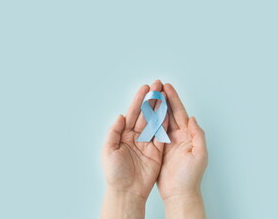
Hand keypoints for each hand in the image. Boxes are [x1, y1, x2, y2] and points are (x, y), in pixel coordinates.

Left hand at [101, 80, 167, 218]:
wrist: (126, 191)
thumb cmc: (114, 173)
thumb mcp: (108, 151)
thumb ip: (114, 132)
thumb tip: (121, 116)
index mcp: (123, 135)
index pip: (133, 114)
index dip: (139, 101)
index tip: (145, 88)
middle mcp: (136, 137)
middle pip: (146, 115)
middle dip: (152, 100)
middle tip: (157, 86)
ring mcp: (147, 143)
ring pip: (155, 122)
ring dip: (160, 108)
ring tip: (165, 95)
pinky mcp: (157, 152)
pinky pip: (162, 135)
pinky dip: (165, 124)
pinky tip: (168, 113)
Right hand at [157, 83, 207, 218]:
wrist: (180, 193)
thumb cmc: (191, 177)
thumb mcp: (200, 155)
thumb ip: (198, 136)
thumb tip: (193, 118)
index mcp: (188, 135)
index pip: (179, 113)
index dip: (173, 99)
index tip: (167, 87)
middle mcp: (178, 136)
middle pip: (169, 113)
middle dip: (163, 99)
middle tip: (156, 86)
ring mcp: (168, 142)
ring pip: (160, 120)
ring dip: (155, 107)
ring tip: (149, 96)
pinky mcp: (159, 149)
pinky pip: (153, 132)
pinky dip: (149, 122)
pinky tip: (144, 114)